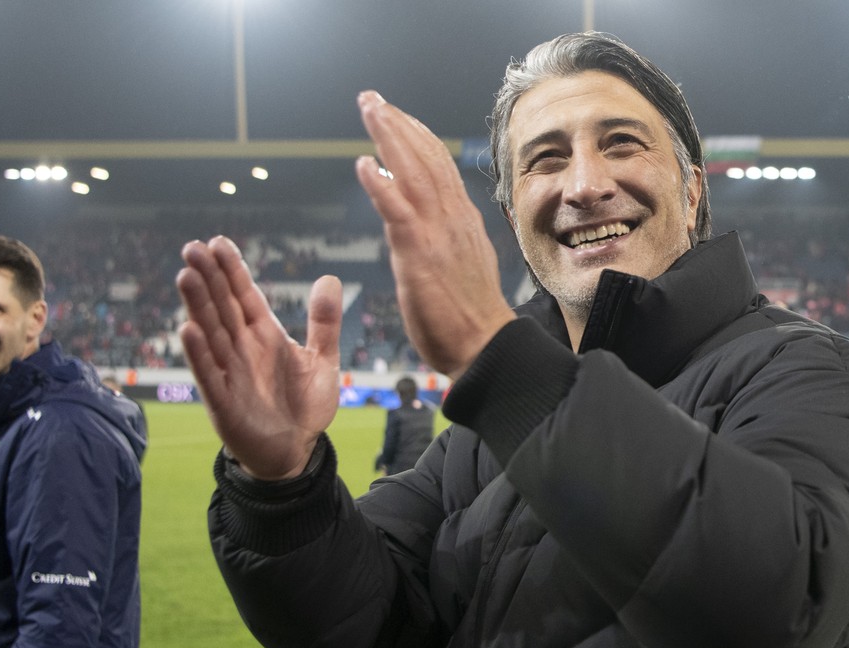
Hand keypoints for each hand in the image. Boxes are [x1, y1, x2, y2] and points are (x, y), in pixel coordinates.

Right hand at [177, 237, 344, 479]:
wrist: (295, 450)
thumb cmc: (304, 405)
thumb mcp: (322, 360)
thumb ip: (324, 322)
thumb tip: (330, 278)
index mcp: (264, 334)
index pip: (244, 295)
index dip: (231, 270)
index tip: (217, 242)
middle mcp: (243, 348)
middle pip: (222, 307)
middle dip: (208, 278)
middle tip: (192, 247)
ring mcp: (231, 373)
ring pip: (211, 333)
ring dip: (198, 307)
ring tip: (186, 276)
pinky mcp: (224, 402)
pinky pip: (210, 375)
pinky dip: (199, 354)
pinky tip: (187, 330)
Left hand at [355, 91, 516, 379]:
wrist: (484, 346)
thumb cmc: (469, 316)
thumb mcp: (461, 264)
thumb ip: (447, 238)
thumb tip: (429, 224)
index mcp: (460, 220)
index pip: (438, 165)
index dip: (416, 136)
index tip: (397, 116)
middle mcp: (451, 217)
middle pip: (425, 157)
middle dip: (398, 123)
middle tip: (372, 99)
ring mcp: (437, 232)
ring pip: (412, 171)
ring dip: (388, 136)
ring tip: (369, 110)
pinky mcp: (420, 253)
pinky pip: (397, 210)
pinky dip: (380, 183)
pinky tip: (364, 163)